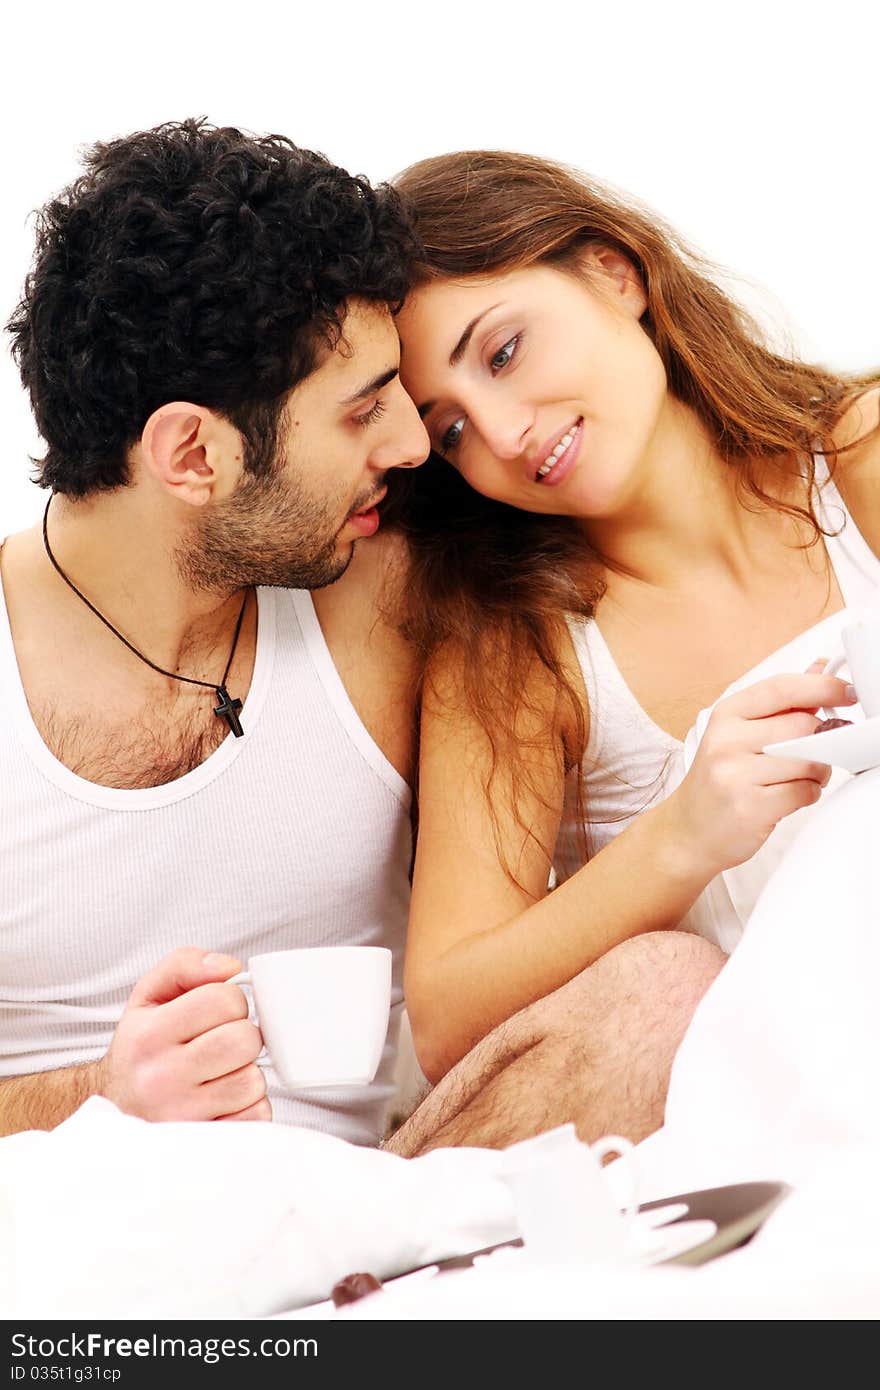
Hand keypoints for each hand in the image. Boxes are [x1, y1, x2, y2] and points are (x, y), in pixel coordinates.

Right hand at [96, 948, 270, 1122]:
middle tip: (222, 1042)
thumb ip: (185, 965)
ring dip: (245, 1073)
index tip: (217, 1013)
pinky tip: (223, 1100)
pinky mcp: (202, 1143)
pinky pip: (256, 1116)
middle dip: (241, 1035)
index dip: (230, 1000)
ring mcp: (181, 1116)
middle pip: (244, 1040)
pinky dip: (248, 1106)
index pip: (223, 999)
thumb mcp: (148, 996)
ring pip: (252, 1080)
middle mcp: (160, 1078)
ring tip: (219, 1073)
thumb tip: (230, 968)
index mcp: (148, 1035)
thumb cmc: (140, 1049)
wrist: (114, 1108)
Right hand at [665, 669, 855, 876]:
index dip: (822, 686)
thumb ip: (782, 703)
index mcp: (727, 715)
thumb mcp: (740, 732)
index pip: (782, 688)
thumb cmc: (721, 779)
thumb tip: (821, 667)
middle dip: (822, 741)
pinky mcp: (749, 808)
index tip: (847, 692)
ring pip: (809, 762)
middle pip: (804, 726)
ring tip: (799, 779)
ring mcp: (735, 775)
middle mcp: (726, 741)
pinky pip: (804, 792)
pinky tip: (791, 797)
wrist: (688, 831)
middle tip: (816, 753)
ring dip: (818, 772)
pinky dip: (809, 795)